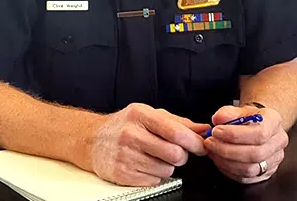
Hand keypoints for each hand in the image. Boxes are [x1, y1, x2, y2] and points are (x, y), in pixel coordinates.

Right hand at [90, 103, 209, 185]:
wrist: (93, 140)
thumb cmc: (125, 125)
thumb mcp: (150, 115)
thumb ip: (179, 123)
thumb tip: (203, 129)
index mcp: (140, 115)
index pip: (175, 131)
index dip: (194, 141)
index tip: (201, 146)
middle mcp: (131, 134)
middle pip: (174, 154)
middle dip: (181, 156)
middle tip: (176, 152)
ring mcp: (125, 155)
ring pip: (166, 170)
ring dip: (167, 166)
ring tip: (154, 156)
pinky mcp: (122, 174)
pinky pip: (154, 181)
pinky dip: (155, 175)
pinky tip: (144, 164)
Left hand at [204, 105, 287, 183]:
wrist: (259, 125)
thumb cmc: (250, 118)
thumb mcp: (239, 109)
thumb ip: (228, 112)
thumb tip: (218, 119)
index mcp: (274, 121)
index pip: (259, 133)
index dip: (235, 135)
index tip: (216, 131)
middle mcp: (278, 141)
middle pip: (255, 154)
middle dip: (227, 150)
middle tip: (211, 142)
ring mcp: (274, 159)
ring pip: (250, 169)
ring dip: (226, 162)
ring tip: (213, 151)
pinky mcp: (266, 173)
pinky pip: (246, 178)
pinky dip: (229, 170)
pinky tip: (220, 160)